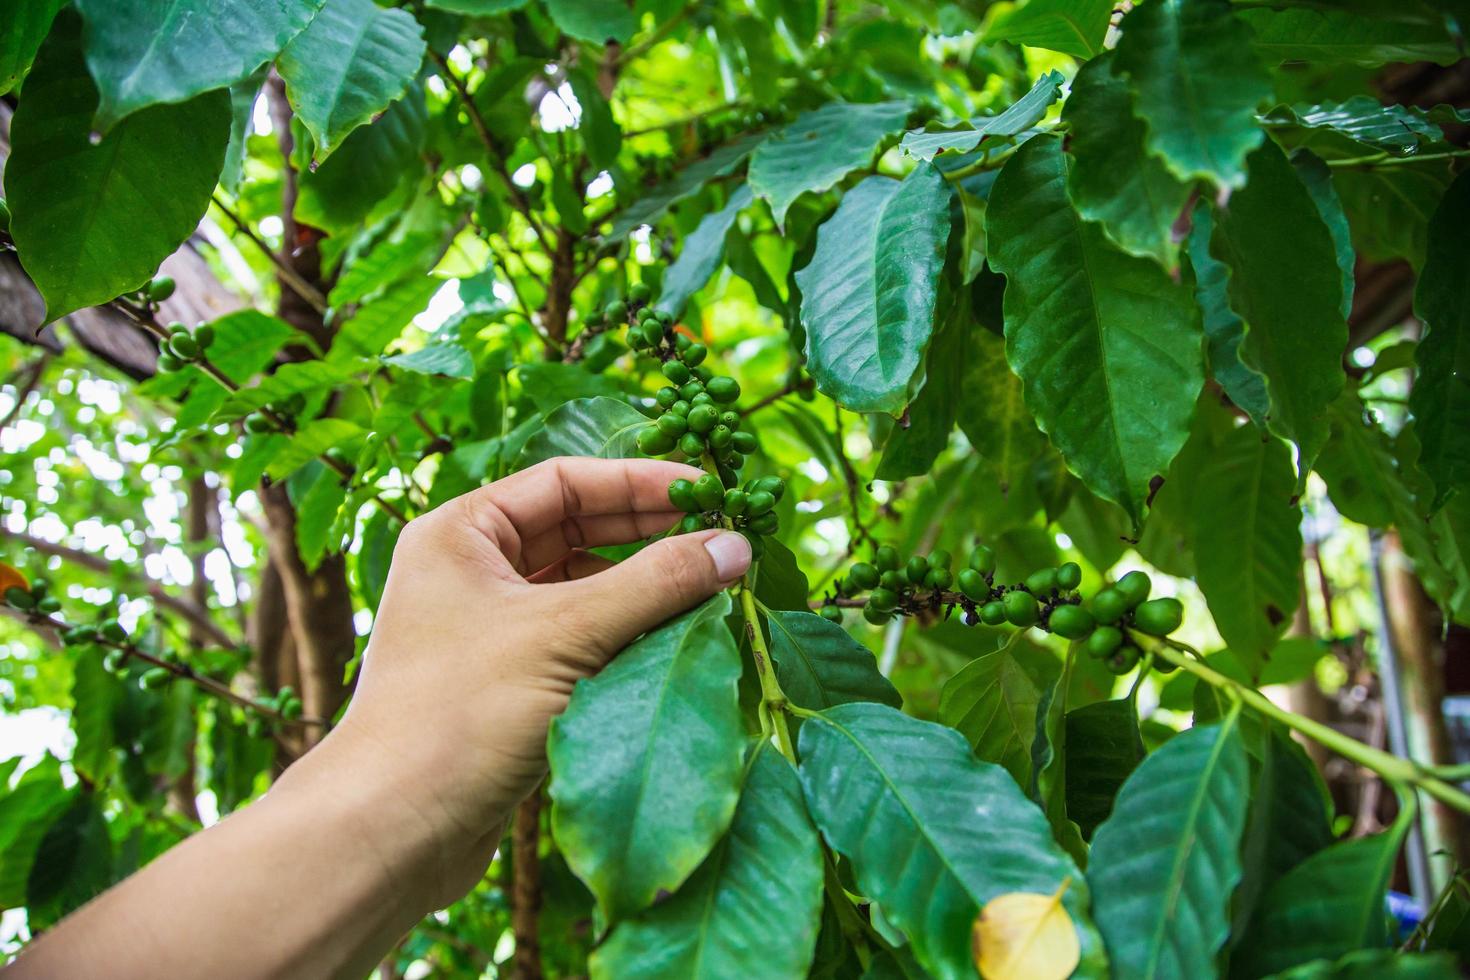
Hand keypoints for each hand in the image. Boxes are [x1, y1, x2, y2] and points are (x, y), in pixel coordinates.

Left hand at [304, 457, 752, 901]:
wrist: (392, 831)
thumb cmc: (459, 714)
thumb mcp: (567, 634)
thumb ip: (656, 583)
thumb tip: (736, 546)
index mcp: (460, 533)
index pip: (566, 482)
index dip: (642, 482)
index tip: (711, 491)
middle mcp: (470, 571)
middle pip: (578, 531)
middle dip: (651, 534)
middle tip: (725, 538)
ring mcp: (488, 629)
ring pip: (583, 589)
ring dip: (644, 588)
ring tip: (711, 591)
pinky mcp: (507, 684)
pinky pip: (580, 640)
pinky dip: (626, 636)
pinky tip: (676, 643)